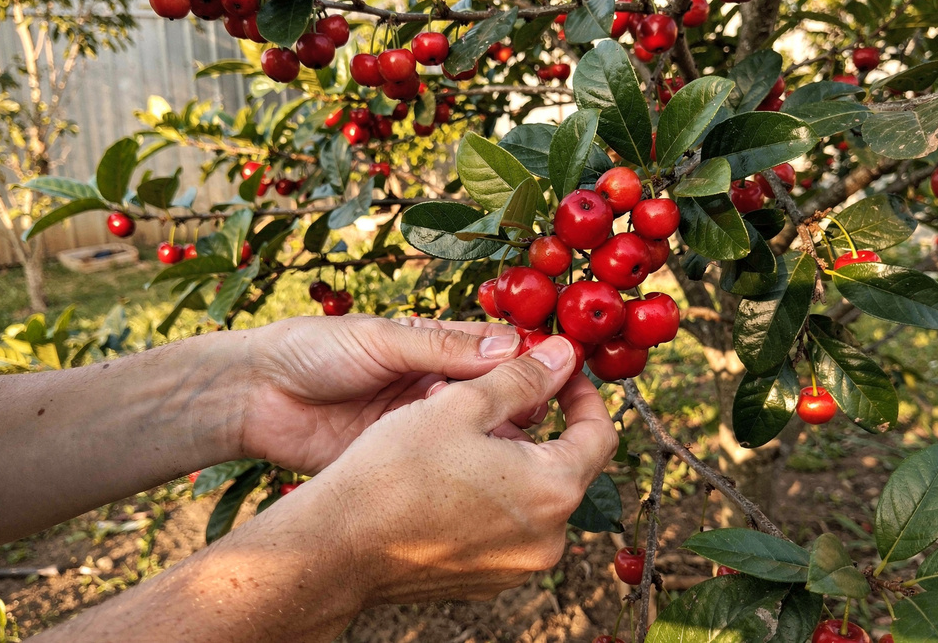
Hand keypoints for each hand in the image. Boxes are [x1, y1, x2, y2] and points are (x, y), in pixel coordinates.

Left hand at [240, 315, 524, 473]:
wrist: (253, 397)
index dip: (532, 364)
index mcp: (436, 348)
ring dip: (496, 442)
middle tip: (533, 417)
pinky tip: (480, 476)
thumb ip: (443, 347)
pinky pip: (448, 471)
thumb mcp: (381, 340)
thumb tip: (514, 346)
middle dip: (520, 407)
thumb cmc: (313, 351)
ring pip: (480, 440)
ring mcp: (423, 431)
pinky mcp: (404, 465)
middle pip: (499, 401)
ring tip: (506, 446)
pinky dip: (468, 472)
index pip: (501, 355)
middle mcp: (437, 389)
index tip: (564, 374)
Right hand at [267, 336, 618, 605]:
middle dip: (539, 429)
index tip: (558, 373)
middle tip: (496, 400)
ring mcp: (517, 567)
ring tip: (462, 438)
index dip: (583, 394)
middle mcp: (548, 539)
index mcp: (554, 490)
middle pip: (565, 468)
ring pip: (532, 499)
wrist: (337, 545)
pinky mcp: (485, 582)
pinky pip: (504, 530)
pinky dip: (490, 500)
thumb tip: (564, 355)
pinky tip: (447, 480)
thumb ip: (522, 379)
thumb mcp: (463, 404)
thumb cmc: (396, 468)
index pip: (600, 433)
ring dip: (512, 464)